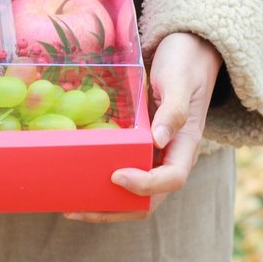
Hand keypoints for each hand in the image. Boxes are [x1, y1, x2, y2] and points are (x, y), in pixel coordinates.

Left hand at [64, 32, 222, 222]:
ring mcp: (158, 156)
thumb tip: (159, 140)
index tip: (116, 176)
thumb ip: (174, 108)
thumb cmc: (185, 62)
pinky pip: (126, 176)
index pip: (171, 179)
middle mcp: (173, 157)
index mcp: (187, 144)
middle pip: (150, 200)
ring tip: (71, 208)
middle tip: (78, 209)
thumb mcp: (180, 80)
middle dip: (116, 210)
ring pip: (136, 196)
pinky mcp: (143, 150)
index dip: (145, 185)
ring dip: (107, 206)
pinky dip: (104, 189)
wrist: (190, 51)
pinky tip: (78, 187)